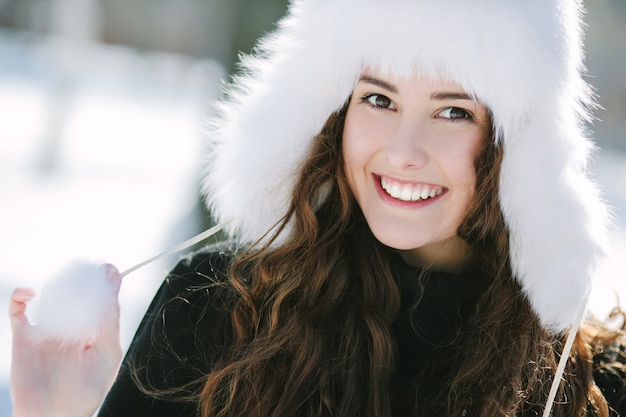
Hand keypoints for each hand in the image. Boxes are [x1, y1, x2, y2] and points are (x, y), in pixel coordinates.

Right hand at [9, 265, 122, 416]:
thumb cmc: (85, 391)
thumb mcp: (107, 355)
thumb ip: (109, 324)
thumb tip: (111, 295)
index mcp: (95, 331)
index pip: (102, 300)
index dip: (107, 283)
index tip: (109, 269)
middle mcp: (72, 327)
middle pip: (77, 293)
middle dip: (83, 279)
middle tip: (89, 270)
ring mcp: (48, 330)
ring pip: (50, 296)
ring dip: (57, 285)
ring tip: (65, 284)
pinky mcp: (24, 336)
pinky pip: (18, 309)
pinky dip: (20, 295)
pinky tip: (31, 293)